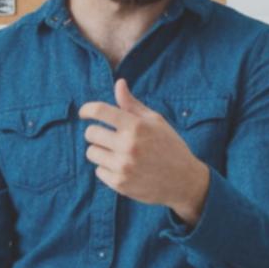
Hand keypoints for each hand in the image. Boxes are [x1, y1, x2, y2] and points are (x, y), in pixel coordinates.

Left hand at [78, 80, 210, 224]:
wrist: (184, 181)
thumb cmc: (170, 146)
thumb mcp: (155, 121)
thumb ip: (132, 104)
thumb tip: (119, 83)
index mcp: (136, 126)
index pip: (100, 111)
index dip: (87, 109)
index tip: (84, 113)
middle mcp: (128, 146)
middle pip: (90, 133)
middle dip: (96, 133)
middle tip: (108, 137)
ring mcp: (123, 166)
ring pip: (91, 153)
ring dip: (100, 151)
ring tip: (117, 154)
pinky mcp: (120, 184)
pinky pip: (98, 171)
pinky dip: (107, 169)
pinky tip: (124, 168)